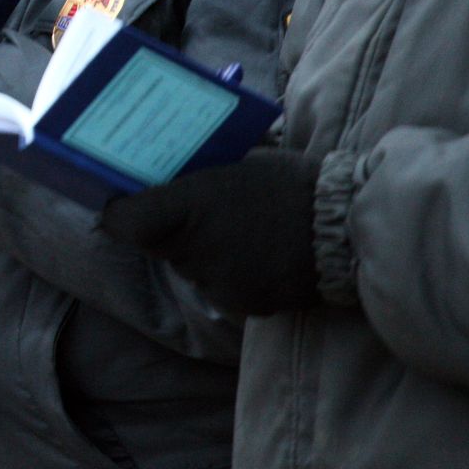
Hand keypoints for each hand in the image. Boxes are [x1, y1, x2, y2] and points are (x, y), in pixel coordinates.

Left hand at [99, 147, 323, 316]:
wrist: (350, 227)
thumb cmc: (293, 183)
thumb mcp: (237, 162)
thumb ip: (195, 176)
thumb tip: (161, 174)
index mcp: (190, 206)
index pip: (124, 222)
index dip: (117, 215)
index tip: (119, 205)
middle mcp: (196, 249)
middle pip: (158, 246)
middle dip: (169, 231)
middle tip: (196, 213)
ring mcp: (220, 283)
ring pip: (192, 269)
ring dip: (203, 254)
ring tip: (241, 231)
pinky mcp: (246, 307)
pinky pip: (223, 290)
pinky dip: (233, 276)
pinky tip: (260, 256)